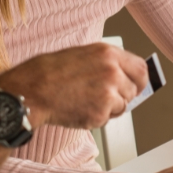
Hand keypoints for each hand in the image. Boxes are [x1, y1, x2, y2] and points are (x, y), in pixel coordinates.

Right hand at [0, 43, 146, 130]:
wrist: (31, 92)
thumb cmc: (48, 72)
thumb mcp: (81, 55)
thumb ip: (105, 63)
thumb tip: (123, 76)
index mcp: (107, 53)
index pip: (141, 68)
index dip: (140, 80)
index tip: (137, 86)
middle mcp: (112, 72)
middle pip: (133, 90)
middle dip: (122, 96)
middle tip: (103, 97)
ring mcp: (108, 93)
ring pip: (122, 106)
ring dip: (109, 108)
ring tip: (85, 100)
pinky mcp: (101, 113)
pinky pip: (107, 119)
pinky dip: (96, 118)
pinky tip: (78, 108)